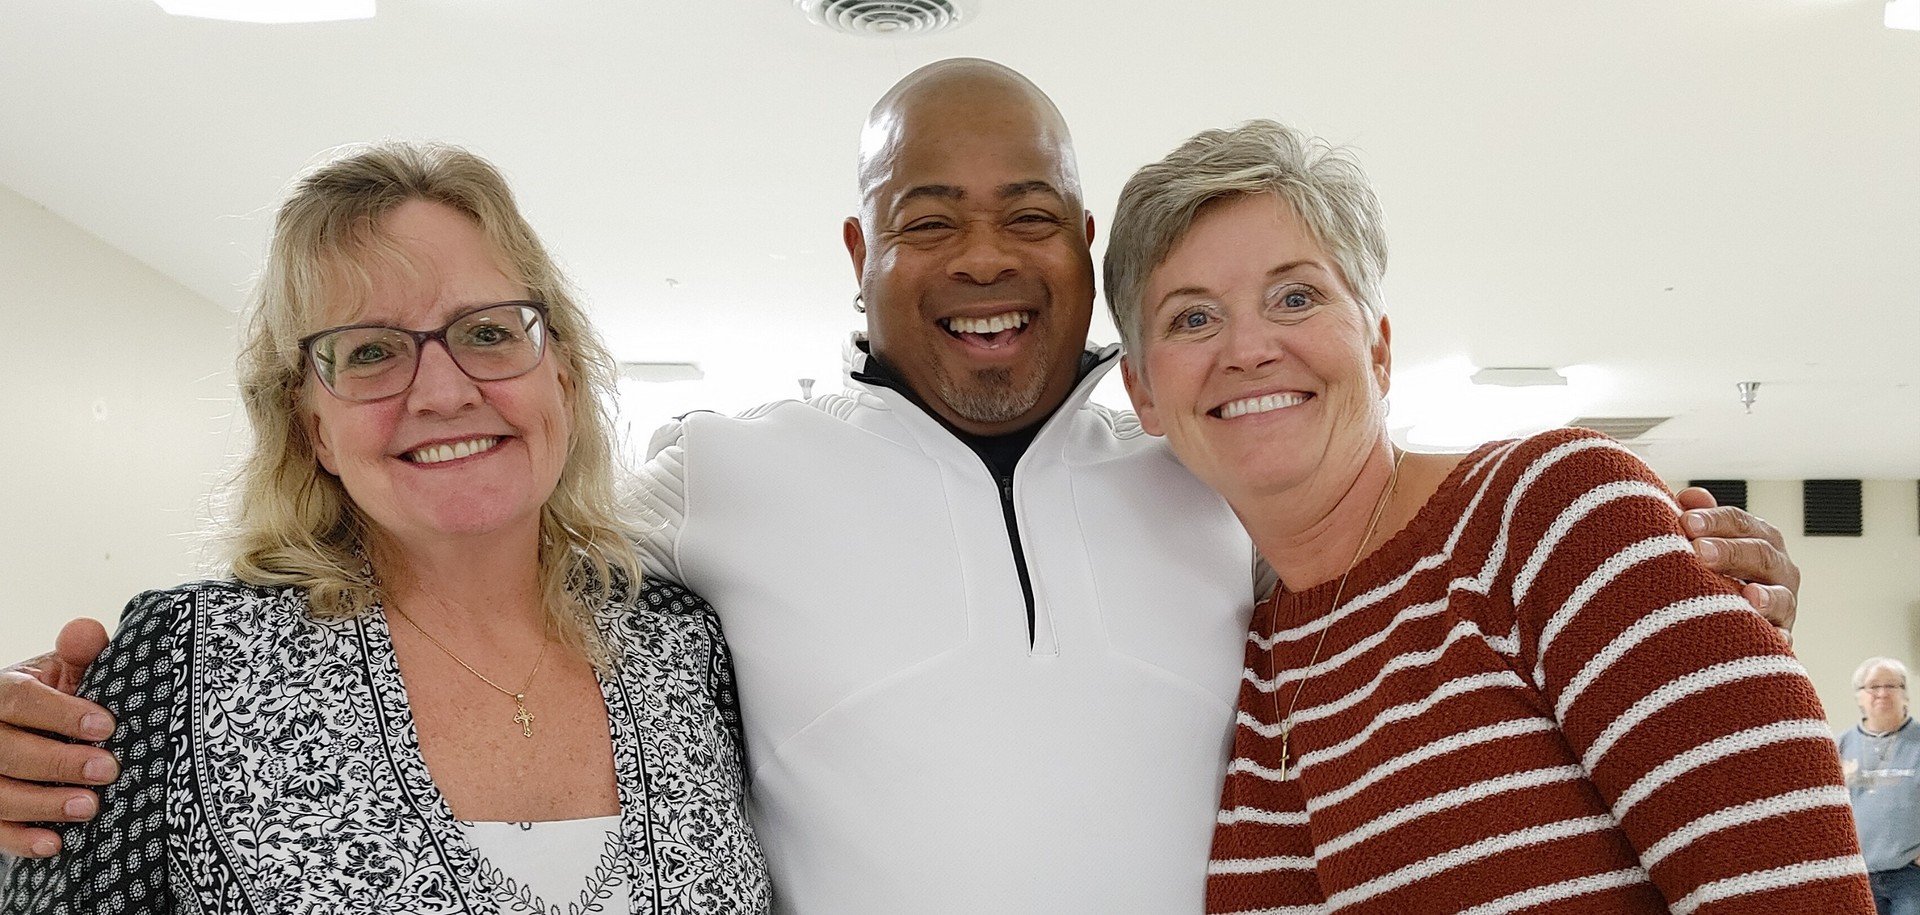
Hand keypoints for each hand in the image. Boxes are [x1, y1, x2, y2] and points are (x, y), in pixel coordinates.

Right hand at [0, 618, 115, 857]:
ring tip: (90, 807)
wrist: (18, 730)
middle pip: (5, 751)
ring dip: (43, 804)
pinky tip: (55, 843)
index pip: (15, 699)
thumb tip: (87, 631)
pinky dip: (20, 840)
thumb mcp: (59, 673)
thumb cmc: (47, 701)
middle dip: (58, 763)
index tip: (107, 726)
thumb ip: (78, 655)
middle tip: (109, 770)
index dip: (59, 713)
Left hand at [1675, 487, 1798, 642]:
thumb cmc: (1711, 570)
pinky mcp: (1781, 635)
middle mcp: (1778, 567)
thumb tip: (1690, 497)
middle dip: (1731, 552)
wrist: (1723, 616)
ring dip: (1767, 596)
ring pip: (1781, 597)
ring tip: (1749, 596)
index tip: (1686, 521)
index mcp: (1759, 538)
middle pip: (1761, 554)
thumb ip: (1698, 519)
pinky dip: (1779, 638)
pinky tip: (1772, 639)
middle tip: (1699, 551)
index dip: (1715, 520)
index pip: (1740, 523)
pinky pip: (1783, 637)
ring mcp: (1784, 602)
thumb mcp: (1703, 541)